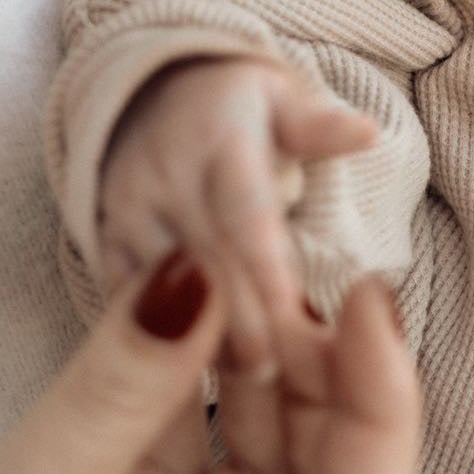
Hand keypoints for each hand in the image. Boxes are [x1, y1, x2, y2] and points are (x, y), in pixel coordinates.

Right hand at [0, 256, 418, 473]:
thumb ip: (110, 401)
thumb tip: (200, 272)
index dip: (381, 417)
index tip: (372, 303)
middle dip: (322, 385)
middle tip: (305, 272)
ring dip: (255, 377)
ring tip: (246, 276)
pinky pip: (180, 465)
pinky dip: (183, 389)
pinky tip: (183, 313)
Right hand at [101, 56, 376, 373]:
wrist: (151, 93)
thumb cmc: (239, 110)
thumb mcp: (280, 100)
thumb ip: (317, 126)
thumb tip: (366, 131)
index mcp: (218, 137)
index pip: (244, 212)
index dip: (268, 269)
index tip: (299, 323)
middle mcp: (164, 173)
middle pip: (205, 259)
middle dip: (243, 320)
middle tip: (282, 372)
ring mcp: (128, 209)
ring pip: (163, 288)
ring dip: (204, 341)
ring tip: (250, 381)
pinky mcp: (106, 241)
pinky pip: (126, 299)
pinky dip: (159, 340)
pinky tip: (196, 378)